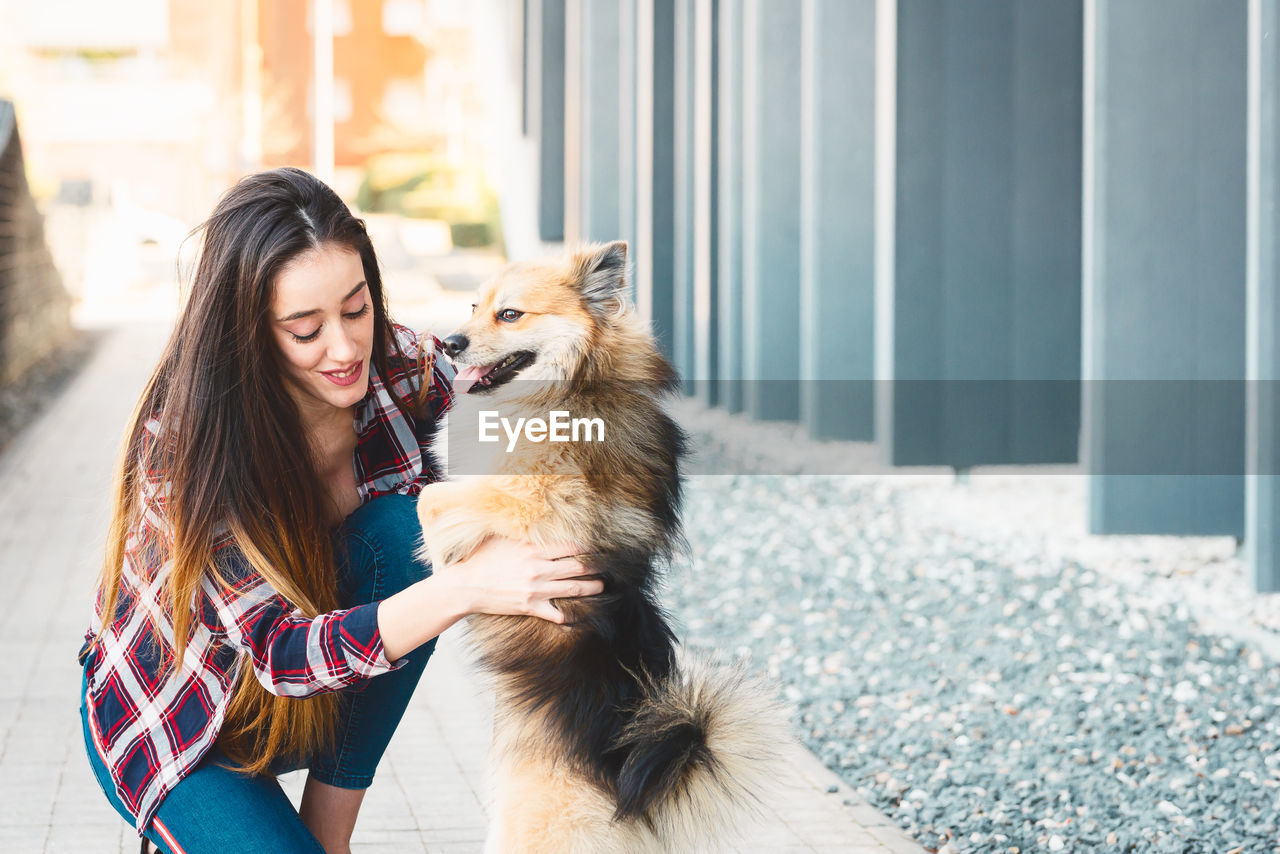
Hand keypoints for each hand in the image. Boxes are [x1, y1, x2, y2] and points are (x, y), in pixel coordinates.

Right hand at [447, 537, 602, 623]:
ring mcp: (536, 590)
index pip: (570, 547)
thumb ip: (522, 533)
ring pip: (573, 589)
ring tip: (601, 586)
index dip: (587, 548)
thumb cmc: (480, 560)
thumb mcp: (501, 539)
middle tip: (606, 567)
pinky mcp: (531, 607)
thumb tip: (535, 521)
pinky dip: (569, 614)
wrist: (465, 587)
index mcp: (533, 550)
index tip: (596, 548)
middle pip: (578, 567)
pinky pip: (557, 613)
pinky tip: (578, 613)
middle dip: (595, 567)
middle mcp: (539, 569)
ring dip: (591, 588)